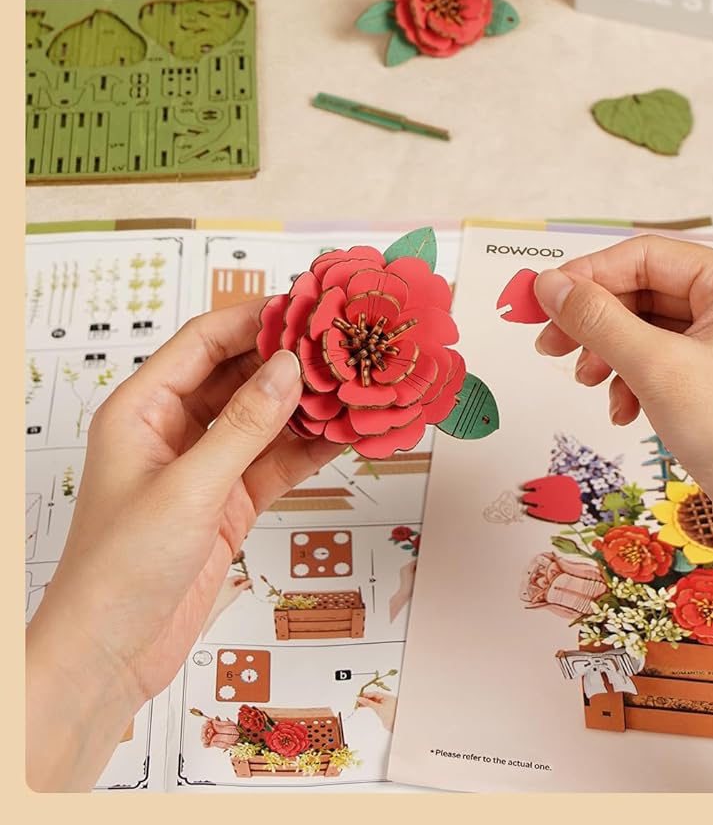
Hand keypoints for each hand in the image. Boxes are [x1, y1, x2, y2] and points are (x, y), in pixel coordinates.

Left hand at [26, 301, 338, 790]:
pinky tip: (345, 435)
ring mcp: (202, 466)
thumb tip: (289, 365)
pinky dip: (308, 449)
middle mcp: (171, 429)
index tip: (305, 305)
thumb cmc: (121, 568)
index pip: (203, 341)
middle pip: (238, 374)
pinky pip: (273, 462)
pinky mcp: (226, 504)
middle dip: (288, 360)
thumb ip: (244, 425)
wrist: (109, 656)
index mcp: (141, 408)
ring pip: (262, 418)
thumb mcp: (189, 488)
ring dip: (305, 405)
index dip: (254, 319)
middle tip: (343, 342)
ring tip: (356, 383)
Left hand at [201, 574, 252, 636]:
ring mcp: (224, 585)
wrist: (217, 606)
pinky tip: (238, 592)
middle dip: (243, 582)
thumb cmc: (226, 598)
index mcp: (229, 579)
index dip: (246, 578)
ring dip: (240, 586)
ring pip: (234, 584)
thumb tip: (250, 581)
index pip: (239, 576)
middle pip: (237, 580)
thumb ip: (245, 585)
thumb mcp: (238, 590)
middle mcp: (226, 581)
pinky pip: (231, 587)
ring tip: (244, 590)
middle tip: (249, 586)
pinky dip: (236, 588)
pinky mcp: (222, 590)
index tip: (250, 581)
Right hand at [356, 690, 397, 731]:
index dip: (367, 694)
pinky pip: (375, 706)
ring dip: (367, 702)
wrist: (396, 727)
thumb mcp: (378, 709)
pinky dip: (370, 706)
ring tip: (359, 704)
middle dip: (366, 698)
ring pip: (374, 702)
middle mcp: (387, 700)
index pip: (375, 693)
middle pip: (374, 697)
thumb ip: (369, 703)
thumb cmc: (391, 717)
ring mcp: (385, 705)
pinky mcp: (383, 711)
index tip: (360, 696)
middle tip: (358, 700)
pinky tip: (365, 706)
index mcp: (388, 697)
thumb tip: (361, 699)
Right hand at [534, 234, 712, 558]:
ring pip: (650, 326)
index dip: (588, 274)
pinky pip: (665, 357)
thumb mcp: (655, 368)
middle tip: (550, 345)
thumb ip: (597, 319)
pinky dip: (635, 378)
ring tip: (589, 384)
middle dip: (596, 321)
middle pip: (646, 290)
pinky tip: (624, 410)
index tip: (541, 299)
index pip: (646, 255)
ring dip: (611, 353)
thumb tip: (548, 284)